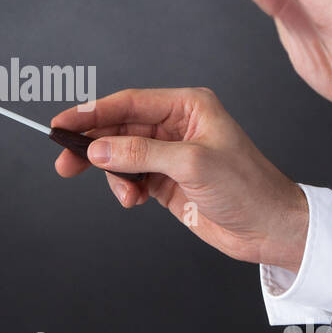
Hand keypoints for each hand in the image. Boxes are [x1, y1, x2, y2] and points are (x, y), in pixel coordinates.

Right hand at [52, 88, 308, 271]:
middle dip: (93, 146)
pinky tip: (135, 199)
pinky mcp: (166, 180)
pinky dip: (125, 188)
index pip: (129, 103)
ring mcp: (170, 155)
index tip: (61, 124)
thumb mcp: (191, 164)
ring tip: (125, 194)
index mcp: (188, 107)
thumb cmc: (247, 188)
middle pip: (119, 128)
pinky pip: (130, 177)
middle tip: (65, 162)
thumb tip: (98, 148)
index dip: (92, 112)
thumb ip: (141, 154)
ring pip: (121, 155)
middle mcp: (177, 126)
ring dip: (113, 174)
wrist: (269, 229)